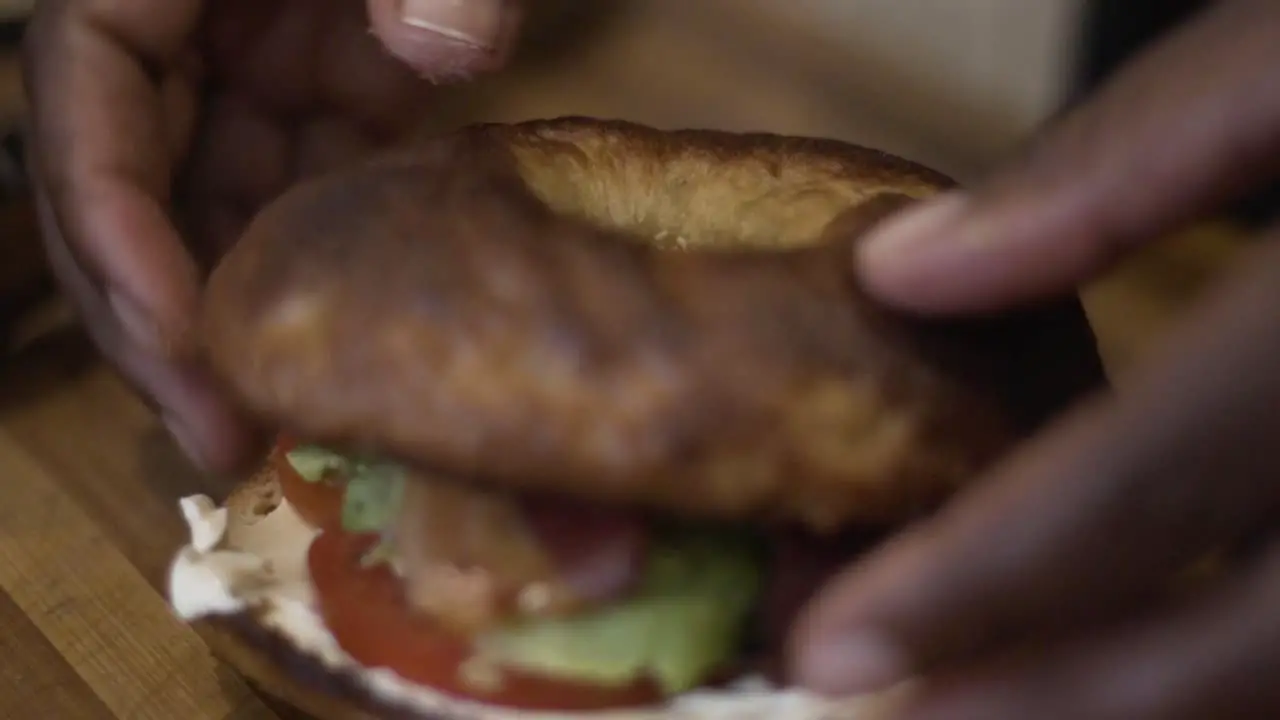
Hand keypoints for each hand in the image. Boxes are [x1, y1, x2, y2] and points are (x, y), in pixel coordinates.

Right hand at [21, 0, 522, 471]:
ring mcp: (260, 56)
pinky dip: (314, 267)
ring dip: (235, 315)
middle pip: (130, 175)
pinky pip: (301, 189)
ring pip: (210, 201)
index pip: (86, 90)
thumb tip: (440, 54)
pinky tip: (342, 347)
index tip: (180, 335)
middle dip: (160, 311)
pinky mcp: (335, 86)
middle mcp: (190, 15)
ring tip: (275, 427)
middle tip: (217, 437)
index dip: (113, 224)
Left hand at [788, 1, 1279, 717]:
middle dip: (1048, 703)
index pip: (1140, 490)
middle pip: (1238, 645)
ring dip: (1143, 712)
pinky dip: (1238, 675)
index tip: (830, 646)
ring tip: (985, 706)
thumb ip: (1124, 166)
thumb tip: (905, 271)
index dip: (974, 585)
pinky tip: (1137, 662)